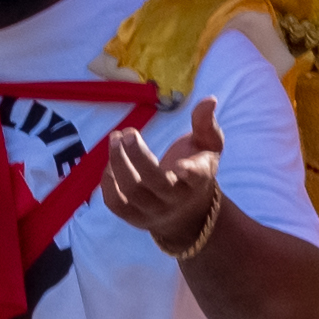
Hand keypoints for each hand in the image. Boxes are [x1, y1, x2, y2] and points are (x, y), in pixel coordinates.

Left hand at [99, 99, 224, 253]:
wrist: (188, 212)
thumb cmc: (196, 168)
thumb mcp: (208, 145)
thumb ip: (206, 123)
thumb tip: (209, 100)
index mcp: (198, 180)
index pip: (196, 179)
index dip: (190, 173)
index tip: (181, 165)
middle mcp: (176, 199)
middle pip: (155, 182)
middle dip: (137, 155)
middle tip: (126, 133)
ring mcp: (154, 211)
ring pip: (131, 192)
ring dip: (118, 164)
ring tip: (114, 139)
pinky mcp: (135, 218)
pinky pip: (116, 204)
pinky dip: (108, 182)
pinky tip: (110, 163)